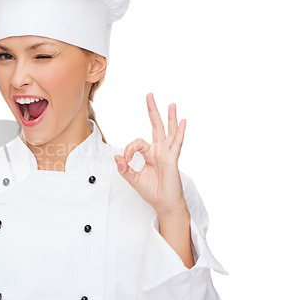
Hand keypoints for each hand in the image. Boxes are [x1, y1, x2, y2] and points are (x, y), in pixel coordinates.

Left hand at [114, 93, 187, 215]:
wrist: (164, 203)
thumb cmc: (152, 191)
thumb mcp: (133, 179)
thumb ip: (124, 168)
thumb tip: (116, 156)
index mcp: (149, 154)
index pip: (136, 143)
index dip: (128, 149)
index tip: (124, 159)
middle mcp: (159, 151)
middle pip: (156, 126)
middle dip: (152, 110)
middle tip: (149, 95)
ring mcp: (167, 153)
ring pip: (168, 131)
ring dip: (169, 117)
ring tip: (171, 104)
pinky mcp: (172, 159)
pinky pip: (177, 143)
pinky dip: (180, 132)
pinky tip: (183, 121)